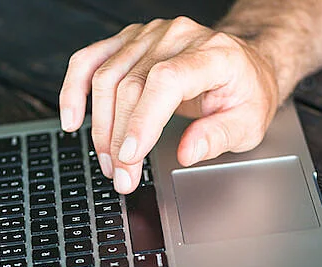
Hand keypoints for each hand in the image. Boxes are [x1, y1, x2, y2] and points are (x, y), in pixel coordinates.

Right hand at [59, 17, 279, 193]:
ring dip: (100, 126)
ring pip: (106, 76)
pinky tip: (71, 118)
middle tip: (123, 177)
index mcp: (213, 54)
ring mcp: (151, 35)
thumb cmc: (247, 93)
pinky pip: (91, 59)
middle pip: (131, 84)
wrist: (246, 65)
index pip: (166, 80)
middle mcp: (178, 37)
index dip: (143, 119)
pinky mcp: (131, 40)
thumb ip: (219, 136)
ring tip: (109, 163)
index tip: (131, 156)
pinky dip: (74, 89)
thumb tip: (187, 152)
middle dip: (120, 139)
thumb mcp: (250, 123)